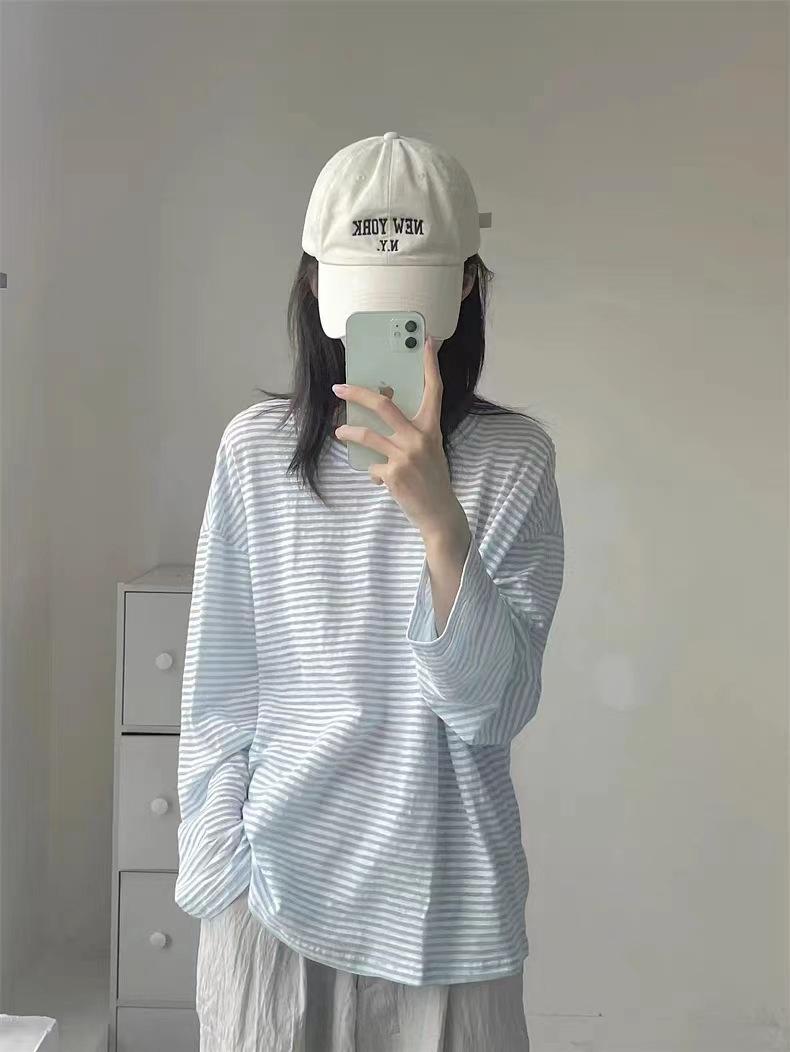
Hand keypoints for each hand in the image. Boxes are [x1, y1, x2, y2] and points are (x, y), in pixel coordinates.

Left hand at [332, 336, 470, 545]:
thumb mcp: (430, 450)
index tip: (427, 341)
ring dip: (348, 433)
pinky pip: (371, 466)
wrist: (438, 513)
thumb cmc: (432, 480)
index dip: (430, 364)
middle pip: (383, 404)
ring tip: (340, 433)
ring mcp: (404, 456)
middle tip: (339, 388)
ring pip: (366, 435)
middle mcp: (419, 438)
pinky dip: (373, 473)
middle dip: (357, 393)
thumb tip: (381, 419)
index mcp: (431, 428)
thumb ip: (411, 434)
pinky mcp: (392, 474)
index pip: (433, 390)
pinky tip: (382, 481)